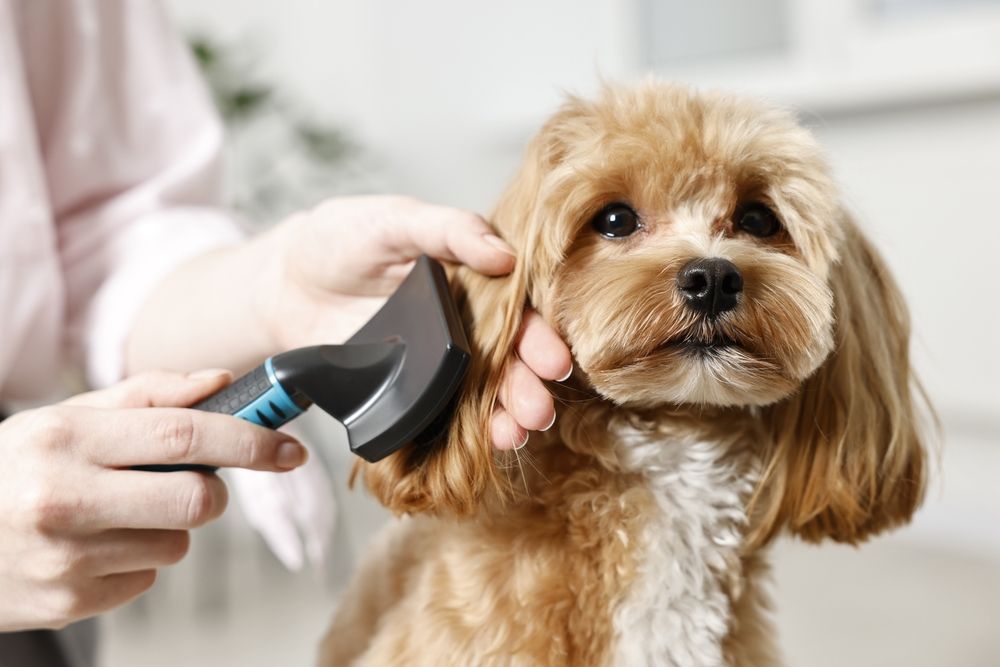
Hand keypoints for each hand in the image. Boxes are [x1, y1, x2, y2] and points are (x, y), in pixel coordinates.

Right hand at [0, 370, 306, 630]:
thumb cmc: (11, 471)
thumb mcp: (65, 418)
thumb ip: (149, 397)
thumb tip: (221, 383)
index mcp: (66, 439)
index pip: (185, 435)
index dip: (250, 440)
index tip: (289, 448)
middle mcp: (63, 499)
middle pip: (198, 500)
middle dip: (210, 490)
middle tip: (185, 481)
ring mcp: (65, 559)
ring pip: (177, 544)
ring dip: (166, 526)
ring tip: (113, 513)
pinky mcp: (69, 603)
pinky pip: (146, 579)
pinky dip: (136, 560)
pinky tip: (93, 545)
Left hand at [260, 195, 571, 448]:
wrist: (282, 282)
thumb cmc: (341, 238)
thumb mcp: (396, 219)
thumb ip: (449, 229)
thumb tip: (505, 255)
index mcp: (473, 281)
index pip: (517, 311)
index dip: (537, 337)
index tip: (553, 361)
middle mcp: (463, 325)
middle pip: (506, 361)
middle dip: (526, 387)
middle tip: (538, 410)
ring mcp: (435, 362)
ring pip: (480, 393)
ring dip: (504, 416)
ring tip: (516, 433)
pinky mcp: (406, 389)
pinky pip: (439, 414)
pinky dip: (462, 432)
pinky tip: (483, 444)